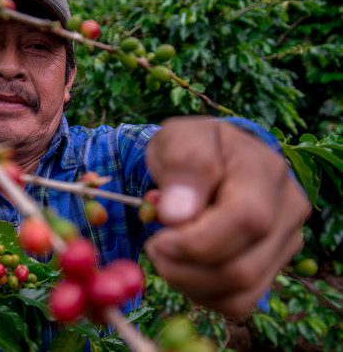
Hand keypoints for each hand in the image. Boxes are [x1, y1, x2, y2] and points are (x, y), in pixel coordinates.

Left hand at [144, 117, 310, 317]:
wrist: (210, 158)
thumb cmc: (191, 147)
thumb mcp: (178, 140)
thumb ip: (182, 168)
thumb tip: (177, 215)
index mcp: (265, 171)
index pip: (246, 220)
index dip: (197, 242)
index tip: (158, 239)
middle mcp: (287, 210)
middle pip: (242, 267)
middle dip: (183, 268)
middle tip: (154, 246)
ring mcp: (286, 242)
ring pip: (241, 292)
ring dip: (188, 283)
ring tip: (166, 254)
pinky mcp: (273, 267)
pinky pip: (238, 302)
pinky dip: (202, 293)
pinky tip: (184, 268)